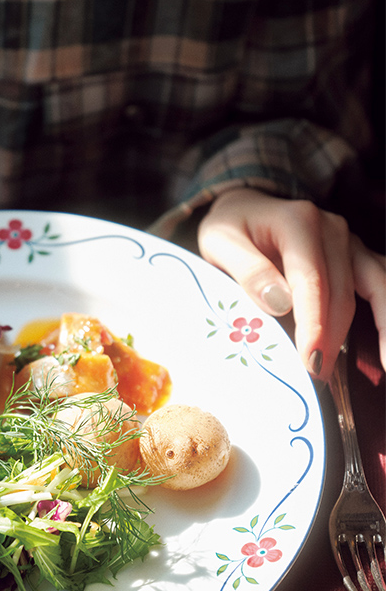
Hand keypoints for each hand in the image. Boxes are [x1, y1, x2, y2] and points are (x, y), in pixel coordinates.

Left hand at [197, 188, 385, 379]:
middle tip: (314, 380)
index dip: (314, 324)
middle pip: (340, 295)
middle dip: (330, 341)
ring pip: (367, 294)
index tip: (309, 360)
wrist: (244, 209)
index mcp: (298, 223)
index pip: (312, 281)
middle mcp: (332, 230)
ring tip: (355, 372)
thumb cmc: (230, 229)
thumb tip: (280, 302)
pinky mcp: (356, 256)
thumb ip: (248, 270)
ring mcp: (348, 243)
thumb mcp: (220, 242)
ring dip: (365, 334)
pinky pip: (380, 285)